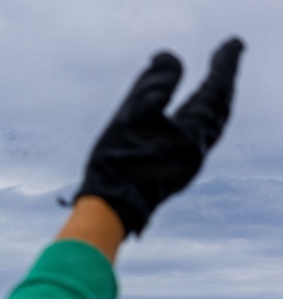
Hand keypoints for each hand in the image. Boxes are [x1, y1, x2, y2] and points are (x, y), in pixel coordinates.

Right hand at [75, 37, 244, 235]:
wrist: (109, 210)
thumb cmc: (119, 162)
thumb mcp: (134, 113)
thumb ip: (155, 83)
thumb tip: (169, 59)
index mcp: (194, 135)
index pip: (216, 91)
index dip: (225, 65)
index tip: (232, 45)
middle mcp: (196, 151)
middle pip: (218, 109)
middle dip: (222, 83)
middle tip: (225, 59)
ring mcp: (185, 165)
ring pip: (207, 126)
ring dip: (210, 102)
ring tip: (208, 85)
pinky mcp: (171, 174)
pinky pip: (194, 139)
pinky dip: (196, 119)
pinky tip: (184, 118)